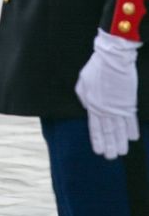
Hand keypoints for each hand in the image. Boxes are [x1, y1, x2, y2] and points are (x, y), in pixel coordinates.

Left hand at [75, 28, 140, 159]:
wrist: (113, 59)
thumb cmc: (96, 68)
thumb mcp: (82, 82)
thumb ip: (84, 97)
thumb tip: (87, 107)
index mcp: (92, 105)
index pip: (94, 128)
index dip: (97, 140)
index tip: (99, 151)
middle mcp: (105, 109)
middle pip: (108, 132)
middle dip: (110, 145)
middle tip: (111, 157)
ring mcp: (118, 107)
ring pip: (120, 129)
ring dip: (121, 141)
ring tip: (122, 152)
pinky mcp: (129, 102)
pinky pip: (131, 119)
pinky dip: (132, 129)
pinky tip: (133, 138)